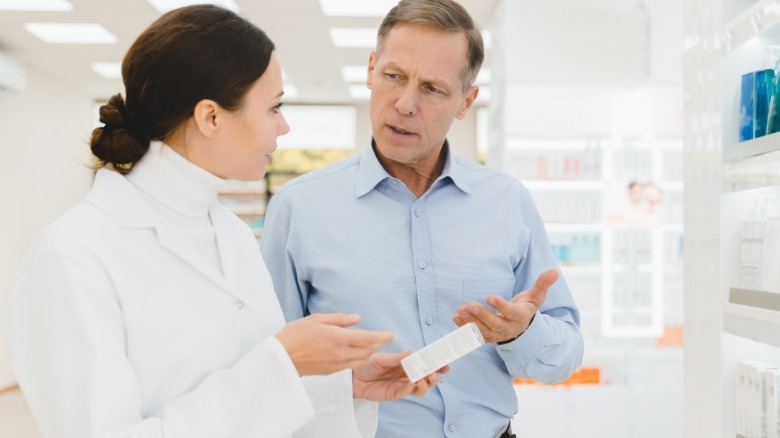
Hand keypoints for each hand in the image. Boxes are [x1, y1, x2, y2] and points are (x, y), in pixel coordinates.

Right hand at [276, 313, 395, 375]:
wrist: (281, 357)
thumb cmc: (296, 334)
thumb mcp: (317, 319)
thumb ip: (340, 319)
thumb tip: (357, 319)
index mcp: (339, 338)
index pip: (368, 339)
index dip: (383, 337)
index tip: (393, 334)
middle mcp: (341, 354)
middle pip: (368, 351)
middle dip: (379, 345)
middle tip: (385, 338)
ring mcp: (336, 364)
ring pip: (361, 360)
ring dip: (370, 353)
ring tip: (373, 344)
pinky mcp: (331, 372)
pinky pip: (351, 365)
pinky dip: (358, 358)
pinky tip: (357, 352)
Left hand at [352, 351, 447, 400]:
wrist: (354, 376)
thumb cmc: (369, 363)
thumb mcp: (382, 358)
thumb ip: (396, 358)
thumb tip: (411, 352)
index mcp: (407, 363)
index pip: (426, 363)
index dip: (437, 364)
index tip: (446, 363)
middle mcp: (408, 374)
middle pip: (428, 378)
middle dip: (434, 376)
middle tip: (433, 372)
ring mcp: (403, 385)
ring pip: (421, 388)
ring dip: (425, 384)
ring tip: (422, 378)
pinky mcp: (395, 394)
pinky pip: (408, 393)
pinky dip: (412, 388)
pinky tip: (412, 383)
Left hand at [452, 269, 558, 343]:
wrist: (520, 326)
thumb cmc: (526, 307)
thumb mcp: (535, 296)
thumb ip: (542, 284)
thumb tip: (555, 271)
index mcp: (521, 317)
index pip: (511, 312)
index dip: (501, 306)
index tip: (489, 296)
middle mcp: (509, 328)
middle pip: (494, 323)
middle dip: (481, 315)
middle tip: (470, 305)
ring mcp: (497, 334)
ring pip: (482, 330)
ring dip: (470, 321)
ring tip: (460, 311)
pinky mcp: (487, 337)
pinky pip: (475, 334)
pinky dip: (464, 327)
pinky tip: (456, 317)